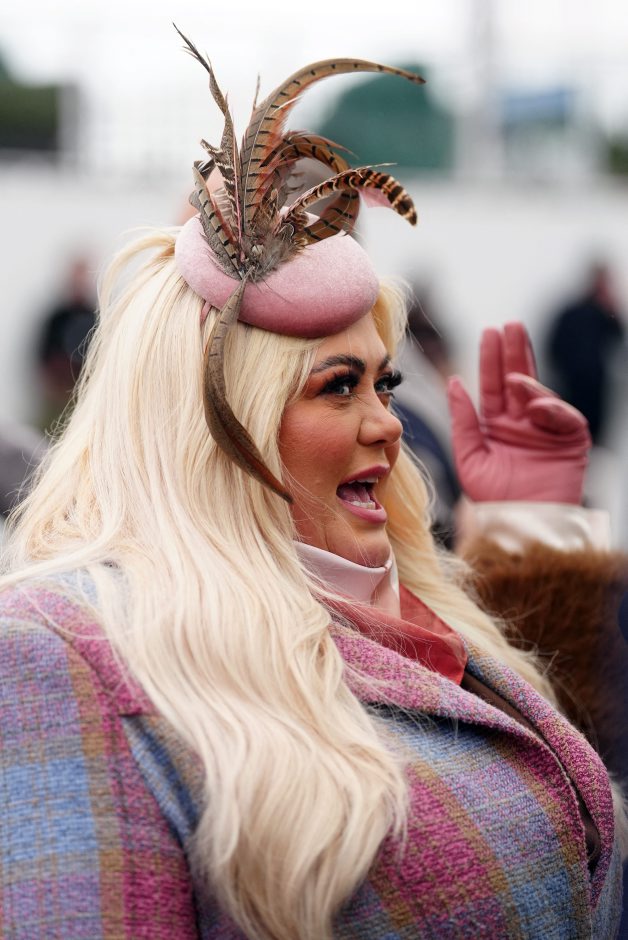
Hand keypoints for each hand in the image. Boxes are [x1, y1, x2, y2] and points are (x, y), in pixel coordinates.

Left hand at [447, 321, 590, 503]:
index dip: (491, 359)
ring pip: (540, 392)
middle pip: (518, 379)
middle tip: (509, 326)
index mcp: (496, 424)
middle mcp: (521, 422)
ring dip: (529, 374)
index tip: (490, 332)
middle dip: (514, 352)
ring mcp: (546, 429)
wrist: (519, 525)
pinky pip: (563, 417)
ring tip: (514, 368)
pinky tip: (533, 405)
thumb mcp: (469, 457)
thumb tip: (453, 383)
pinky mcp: (569, 440)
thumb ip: (463, 420)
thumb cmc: (492, 498)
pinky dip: (550, 408)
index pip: (493, 385)